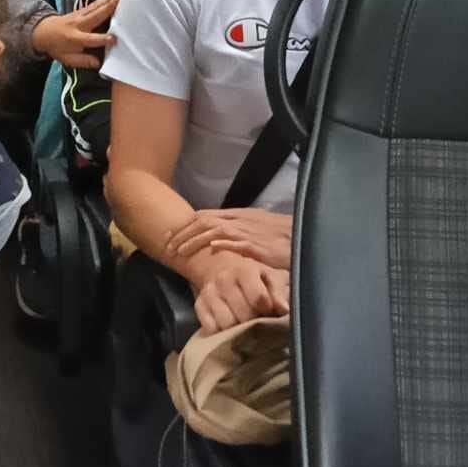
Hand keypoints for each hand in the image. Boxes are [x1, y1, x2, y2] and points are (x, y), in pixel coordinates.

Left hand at [32, 0, 118, 69]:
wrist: (44, 32)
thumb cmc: (57, 47)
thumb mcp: (67, 59)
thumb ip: (84, 61)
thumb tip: (99, 63)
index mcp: (75, 38)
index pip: (90, 39)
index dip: (102, 39)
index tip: (114, 39)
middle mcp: (79, 24)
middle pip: (95, 15)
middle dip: (108, 8)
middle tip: (121, 1)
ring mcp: (80, 14)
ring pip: (97, 6)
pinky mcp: (82, 10)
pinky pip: (96, 3)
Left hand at [164, 208, 293, 270]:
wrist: (300, 235)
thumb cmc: (278, 234)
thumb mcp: (254, 227)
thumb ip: (237, 229)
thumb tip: (219, 237)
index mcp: (237, 214)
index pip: (204, 215)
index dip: (185, 225)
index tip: (169, 235)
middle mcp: (239, 219)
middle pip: (203, 221)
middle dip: (182, 233)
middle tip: (167, 246)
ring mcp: (246, 231)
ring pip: (214, 230)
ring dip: (194, 240)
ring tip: (179, 251)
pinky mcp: (256, 245)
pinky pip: (237, 242)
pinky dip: (222, 243)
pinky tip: (211, 248)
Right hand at [192, 251, 290, 333]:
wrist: (220, 267)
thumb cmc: (252, 275)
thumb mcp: (269, 276)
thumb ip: (279, 292)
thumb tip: (284, 310)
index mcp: (244, 270)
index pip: (259, 298)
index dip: (268, 310)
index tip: (270, 312)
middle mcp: (224, 280)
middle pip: (243, 315)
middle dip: (254, 321)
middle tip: (258, 320)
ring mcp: (209, 293)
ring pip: (227, 324)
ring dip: (238, 329)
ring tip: (244, 323)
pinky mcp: (199, 306)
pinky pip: (212, 329)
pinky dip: (222, 332)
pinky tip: (230, 326)